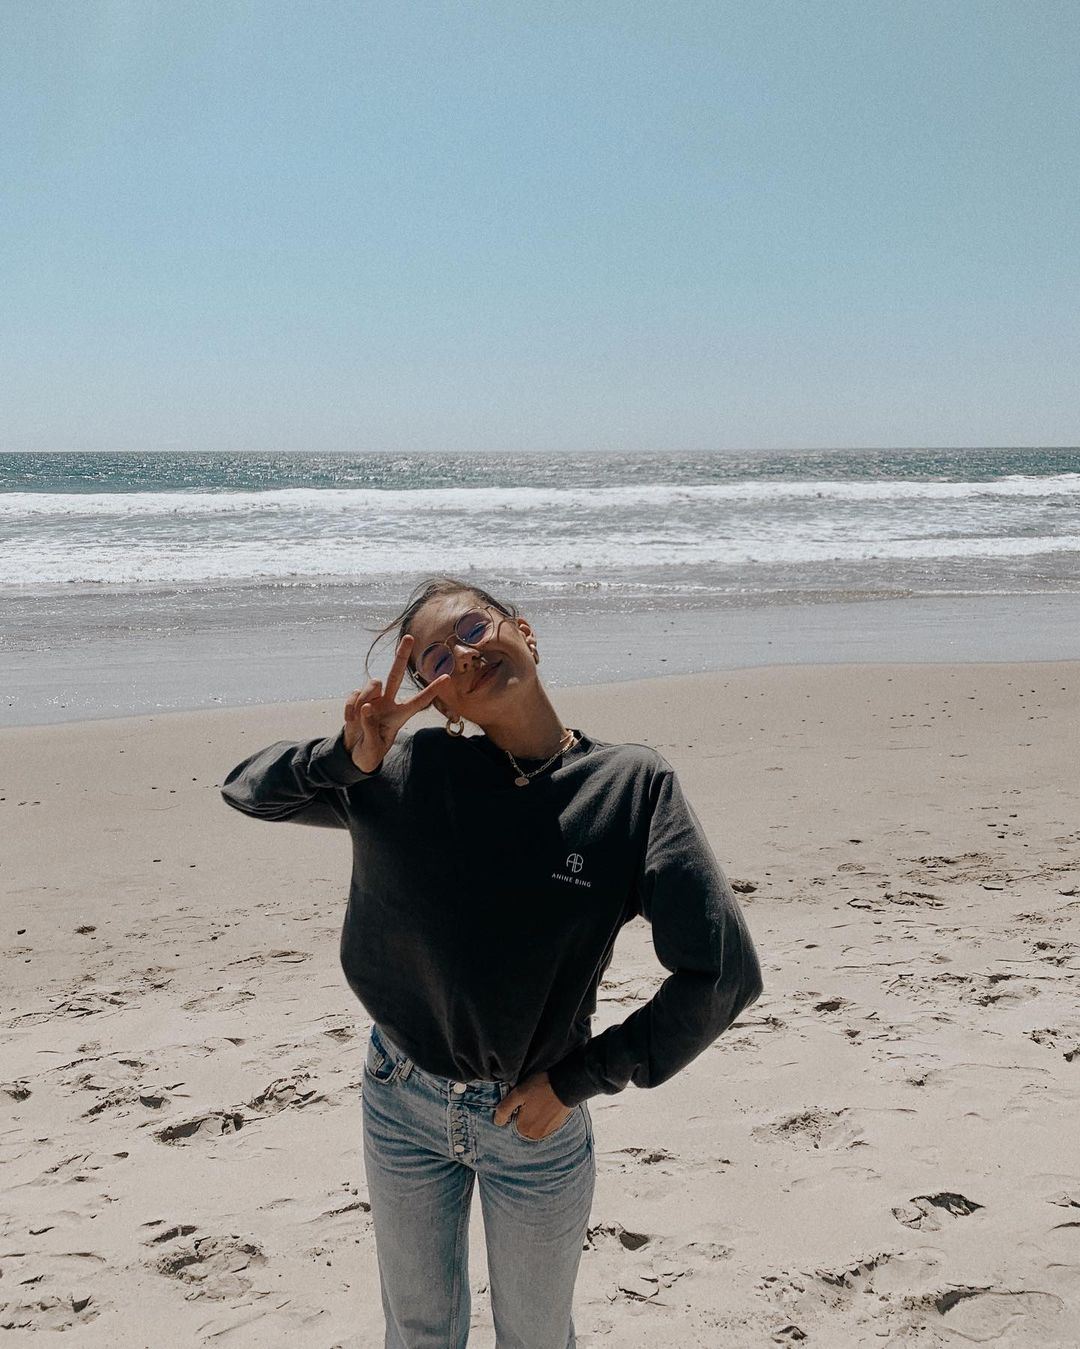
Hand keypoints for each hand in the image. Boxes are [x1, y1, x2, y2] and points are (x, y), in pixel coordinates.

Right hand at [342, 635, 450, 773]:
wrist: (353, 752)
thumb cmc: (370, 752)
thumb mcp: (373, 748)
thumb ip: (371, 728)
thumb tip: (367, 707)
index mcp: (399, 716)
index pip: (418, 702)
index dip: (432, 690)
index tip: (447, 677)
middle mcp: (388, 703)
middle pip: (396, 675)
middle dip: (401, 655)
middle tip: (409, 637)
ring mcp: (372, 699)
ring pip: (373, 683)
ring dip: (365, 697)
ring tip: (358, 717)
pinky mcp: (357, 699)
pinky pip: (354, 694)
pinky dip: (350, 707)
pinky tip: (350, 720)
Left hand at [493, 1071, 572, 1140]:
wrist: (567, 1085)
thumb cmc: (541, 1087)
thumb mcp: (518, 1093)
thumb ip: (505, 1109)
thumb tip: (497, 1122)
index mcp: (524, 1128)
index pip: (512, 1122)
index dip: (514, 1110)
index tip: (521, 1100)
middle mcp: (535, 1135)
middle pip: (523, 1124)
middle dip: (524, 1113)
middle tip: (530, 1099)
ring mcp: (547, 1132)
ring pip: (534, 1124)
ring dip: (534, 1114)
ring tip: (539, 1100)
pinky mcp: (557, 1126)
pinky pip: (544, 1123)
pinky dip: (544, 1115)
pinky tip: (546, 1103)